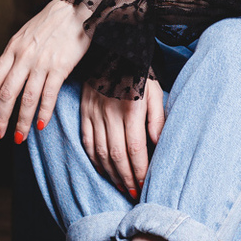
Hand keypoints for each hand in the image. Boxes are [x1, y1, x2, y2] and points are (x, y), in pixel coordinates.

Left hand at [0, 0, 90, 142]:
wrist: (76, 8)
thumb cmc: (51, 23)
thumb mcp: (25, 35)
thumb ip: (16, 55)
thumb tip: (7, 77)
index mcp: (12, 48)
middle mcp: (24, 57)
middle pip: (7, 93)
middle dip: (0, 118)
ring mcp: (42, 62)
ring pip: (27, 98)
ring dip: (22, 121)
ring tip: (19, 138)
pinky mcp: (60, 66)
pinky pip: (49, 94)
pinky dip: (44, 112)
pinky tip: (41, 125)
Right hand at [79, 72, 164, 201]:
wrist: (112, 47)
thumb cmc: (139, 69)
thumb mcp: (155, 89)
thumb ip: (157, 117)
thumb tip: (156, 143)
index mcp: (131, 108)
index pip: (134, 148)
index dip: (139, 170)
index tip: (145, 185)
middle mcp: (110, 112)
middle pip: (117, 155)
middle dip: (126, 178)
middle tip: (133, 193)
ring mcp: (94, 112)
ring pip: (101, 152)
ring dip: (111, 173)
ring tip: (121, 186)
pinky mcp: (84, 111)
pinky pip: (87, 141)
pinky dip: (94, 159)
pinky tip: (103, 170)